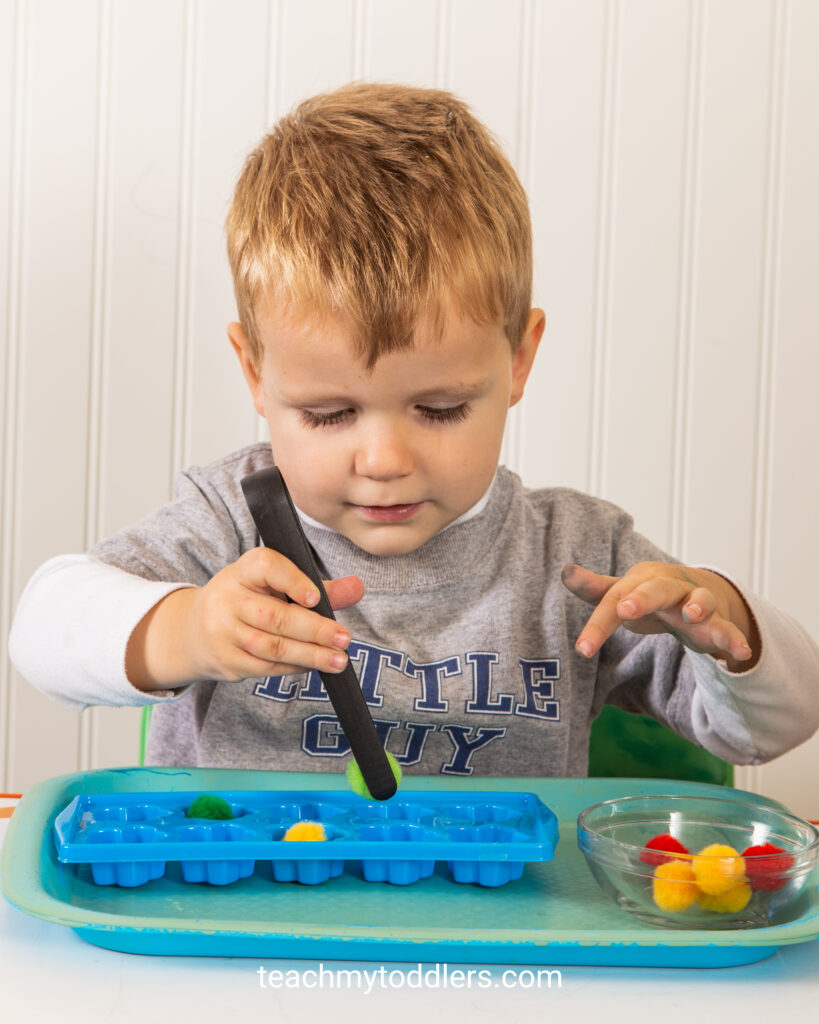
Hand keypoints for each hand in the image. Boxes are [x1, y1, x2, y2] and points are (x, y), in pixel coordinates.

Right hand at [126, 548, 363, 688]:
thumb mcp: (274, 585)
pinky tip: (314, 665)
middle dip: (313, 629)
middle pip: (274, 616)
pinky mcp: (227, 661)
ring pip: (271, 646)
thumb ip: (318, 587)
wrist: (194, 630)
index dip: (291, 580)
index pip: (265, 567)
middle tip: (344, 638)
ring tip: (338, 660)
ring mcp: (223, 632)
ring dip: (309, 655)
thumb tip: (358, 587)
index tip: (315, 596)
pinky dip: (294, 667)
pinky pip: (266, 667)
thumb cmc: (248, 600)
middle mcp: (228, 599)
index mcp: (242, 571)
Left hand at [561, 561, 759, 671]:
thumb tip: (565, 572)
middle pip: (655, 589)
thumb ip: (594, 588)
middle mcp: (668, 587)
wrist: (694, 591)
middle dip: (641, 598)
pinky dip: (733, 639)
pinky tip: (740, 652)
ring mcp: (695, 601)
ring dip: (696, 604)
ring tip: (692, 614)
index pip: (613, 602)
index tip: (583, 649)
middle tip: (625, 609)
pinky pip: (726, 628)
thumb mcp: (621, 592)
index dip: (598, 626)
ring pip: (699, 599)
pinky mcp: (716, 621)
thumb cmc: (647, 595)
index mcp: (639, 581)